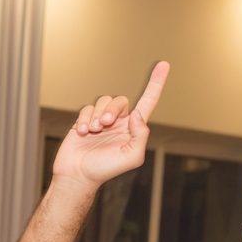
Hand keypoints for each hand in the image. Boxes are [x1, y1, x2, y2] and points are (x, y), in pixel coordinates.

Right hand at [51, 61, 167, 186]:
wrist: (78, 176)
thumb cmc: (105, 170)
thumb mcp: (133, 157)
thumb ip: (141, 134)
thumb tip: (137, 114)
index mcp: (133, 128)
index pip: (148, 101)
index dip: (156, 83)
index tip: (164, 65)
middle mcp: (119, 122)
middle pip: (120, 100)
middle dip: (112, 109)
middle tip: (104, 124)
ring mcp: (101, 121)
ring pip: (103, 101)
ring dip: (98, 115)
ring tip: (93, 130)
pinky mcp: (84, 122)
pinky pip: (87, 109)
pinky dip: (85, 118)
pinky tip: (83, 132)